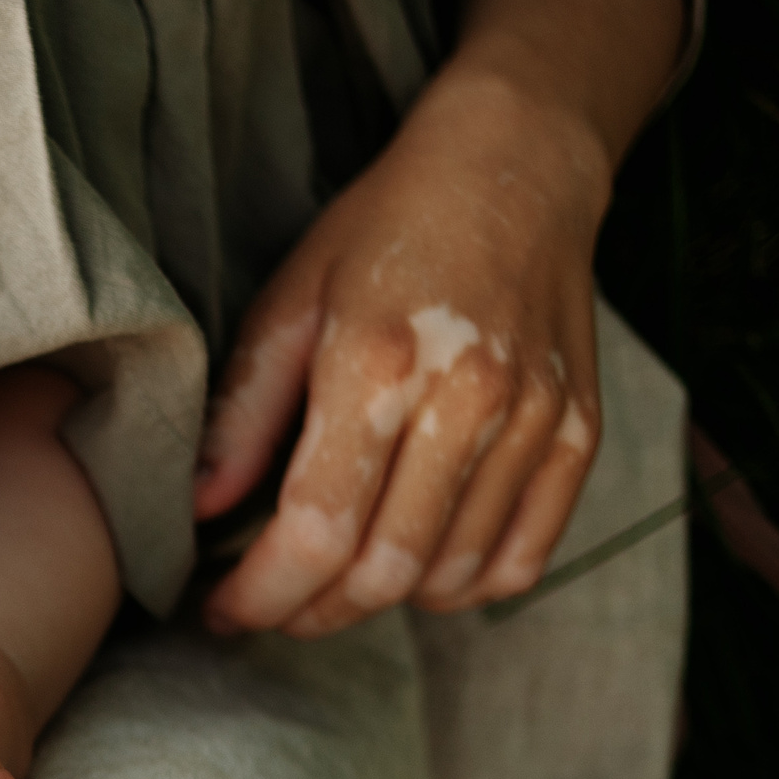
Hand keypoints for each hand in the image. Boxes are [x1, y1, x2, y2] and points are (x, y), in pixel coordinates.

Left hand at [194, 68, 613, 636]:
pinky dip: (462, 587)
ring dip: (380, 604)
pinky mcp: (578, 432)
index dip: (262, 593)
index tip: (224, 609)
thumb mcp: (289, 300)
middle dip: (312, 613)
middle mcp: (466, 399)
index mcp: (378, 364)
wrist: (517, 165)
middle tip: (273, 608)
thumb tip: (200, 508)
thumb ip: (242, 413)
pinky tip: (416, 569)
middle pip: (383, 571)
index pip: (317, 531)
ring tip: (335, 584)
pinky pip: (522, 559)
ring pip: (449, 577)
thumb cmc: (387, 229)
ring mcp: (533, 420)